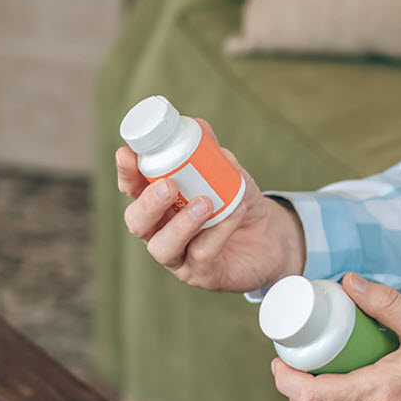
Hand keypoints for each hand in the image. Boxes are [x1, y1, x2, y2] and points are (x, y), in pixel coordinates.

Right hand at [118, 117, 306, 292]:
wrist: (274, 237)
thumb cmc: (240, 203)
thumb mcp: (229, 174)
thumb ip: (212, 155)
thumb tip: (199, 126)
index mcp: (161, 204)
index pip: (133, 189)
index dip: (126, 174)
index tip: (128, 154)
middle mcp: (162, 231)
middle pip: (137, 222)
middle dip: (147, 203)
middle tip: (168, 185)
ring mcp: (180, 257)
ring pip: (162, 247)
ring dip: (181, 223)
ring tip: (205, 203)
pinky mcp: (203, 274)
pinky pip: (202, 255)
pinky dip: (218, 232)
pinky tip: (235, 212)